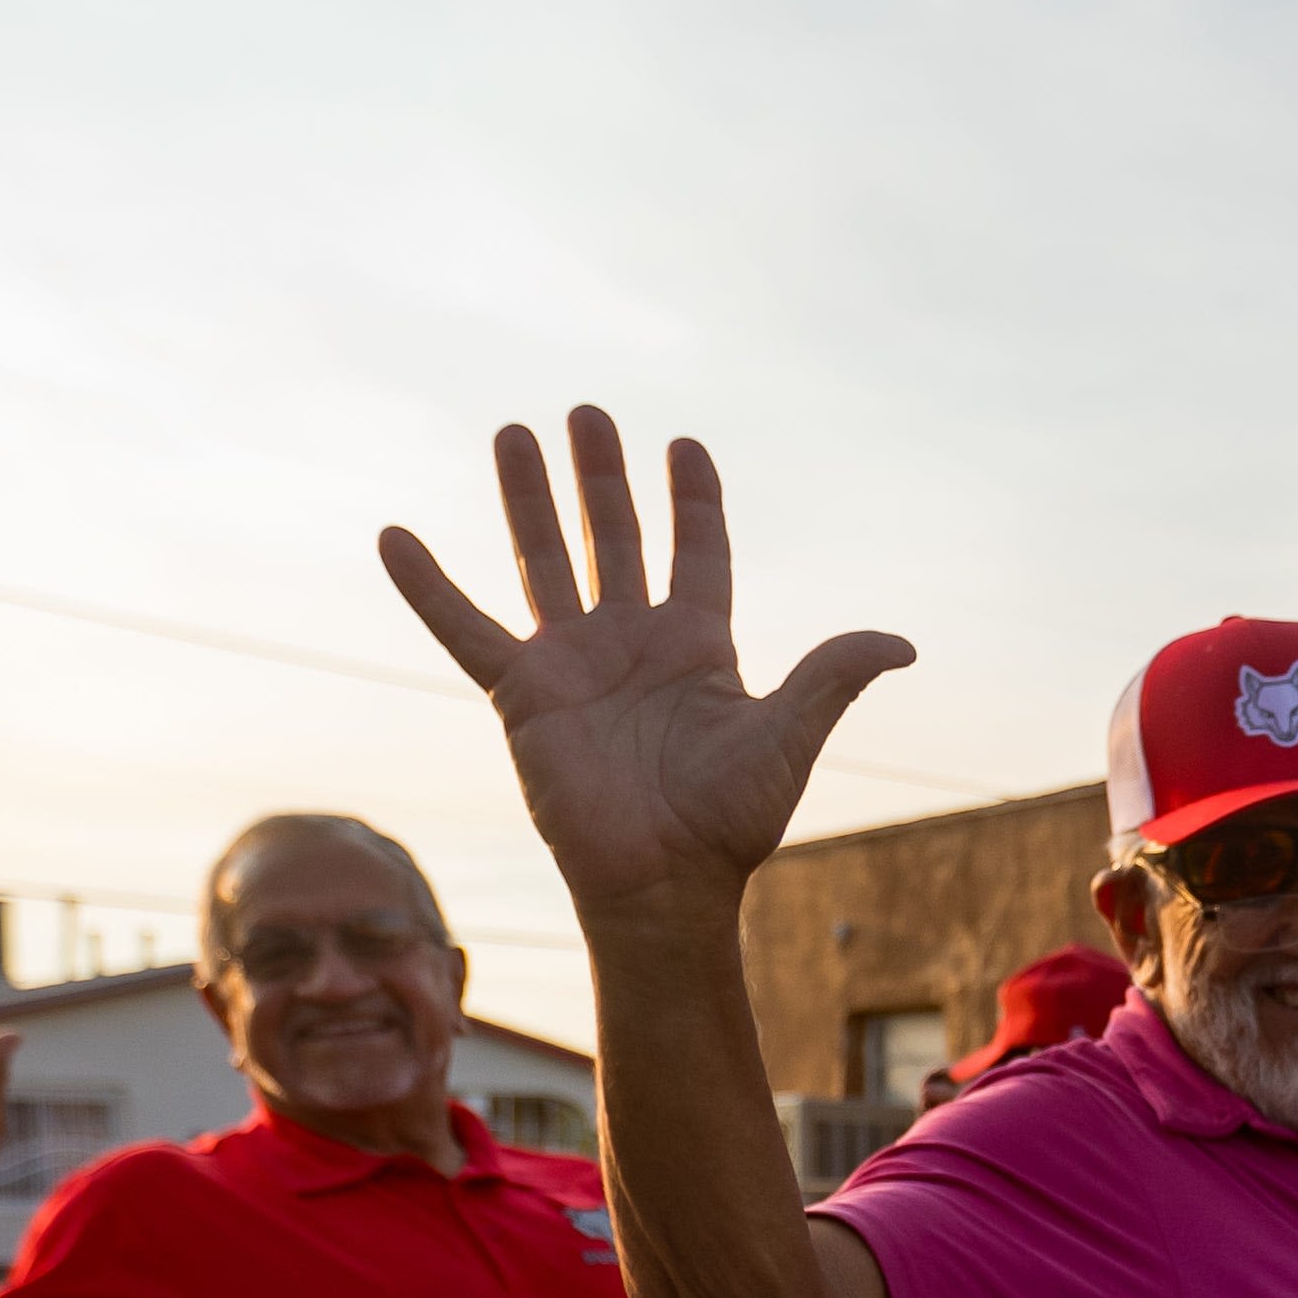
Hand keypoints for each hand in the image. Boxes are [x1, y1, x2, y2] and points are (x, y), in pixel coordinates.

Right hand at [378, 409, 916, 924]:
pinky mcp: (521, 695)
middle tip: (588, 414)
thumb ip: (830, 678)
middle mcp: (632, 643)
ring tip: (514, 433)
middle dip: (602, 478)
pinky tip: (394, 537)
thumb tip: (902, 645)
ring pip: (544, 561)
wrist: (663, 883)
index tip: (684, 446)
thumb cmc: (729, 823)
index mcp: (697, 647)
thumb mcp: (788, 738)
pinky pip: (464, 629)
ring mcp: (573, 663)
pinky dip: (428, 586)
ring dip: (527, 500)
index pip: (697, 553)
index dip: (692, 501)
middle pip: (614, 539)